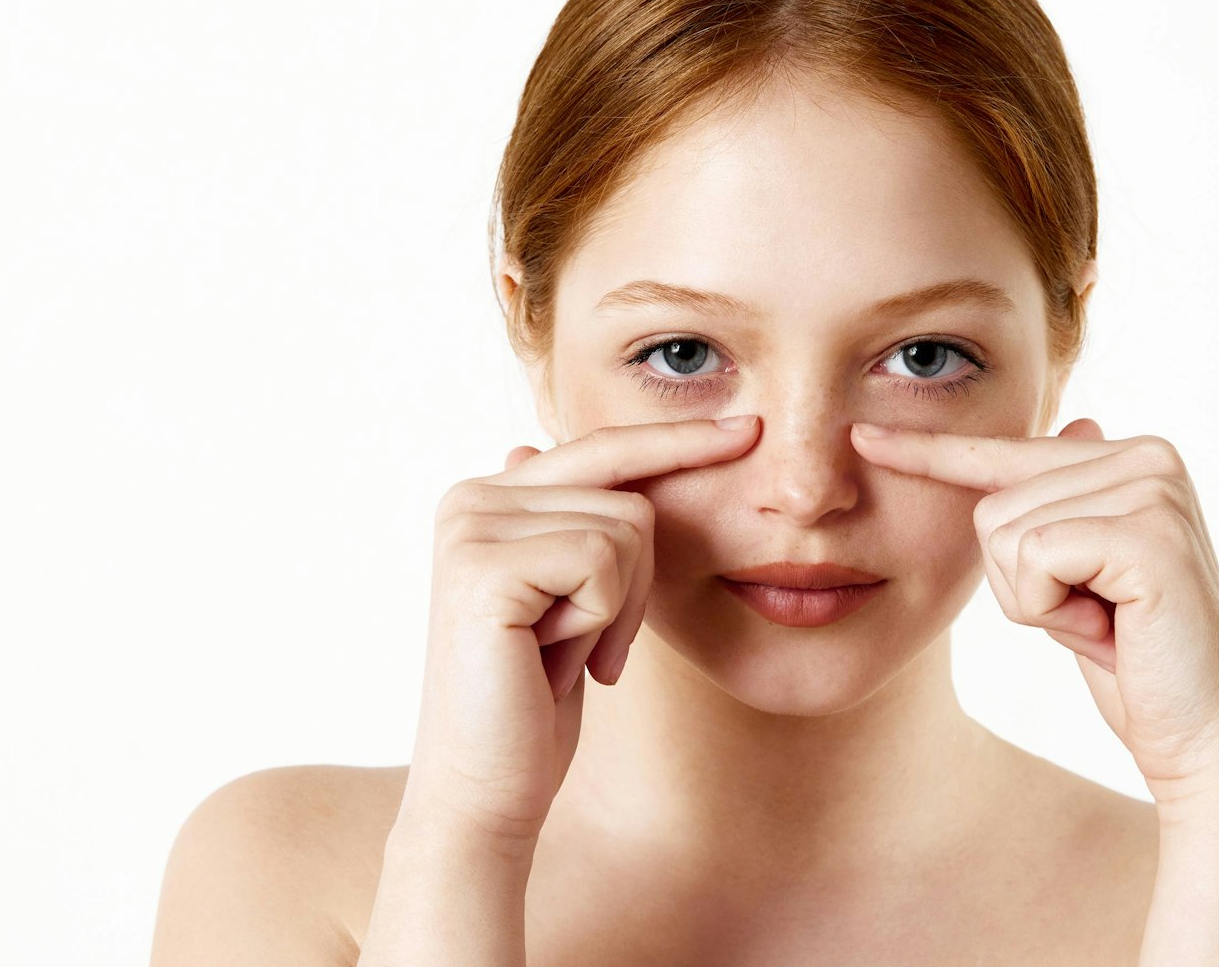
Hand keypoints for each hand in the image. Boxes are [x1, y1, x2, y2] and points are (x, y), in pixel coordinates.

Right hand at [399, 415, 761, 852]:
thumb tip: (533, 441)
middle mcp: (471, 498)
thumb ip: (562, 522)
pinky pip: (603, 562)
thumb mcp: (565, 599)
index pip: (602, 449)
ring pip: (624, 528)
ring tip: (564, 654)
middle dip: (639, 578)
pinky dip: (601, 620)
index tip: (748, 431)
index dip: (675, 442)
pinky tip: (555, 659)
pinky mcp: (485, 567)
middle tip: (590, 647)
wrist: (487, 787)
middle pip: (626, 490)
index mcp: (488, 497)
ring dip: (617, 608)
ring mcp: (472, 527)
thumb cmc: (534, 700)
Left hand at [849, 418, 1218, 808]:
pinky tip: (1111, 630)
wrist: (1202, 740)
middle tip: (1097, 618)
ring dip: (1038, 601)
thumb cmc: (1137, 665)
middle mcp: (1149, 456)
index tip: (862, 436)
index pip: (1006, 452)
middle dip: (1023, 582)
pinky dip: (1052, 611)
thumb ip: (1068, 505)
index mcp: (1131, 457)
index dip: (929, 452)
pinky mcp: (1150, 533)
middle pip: (992, 504)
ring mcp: (1154, 489)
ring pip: (1004, 533)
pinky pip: (1033, 559)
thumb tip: (1074, 421)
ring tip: (1108, 624)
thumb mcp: (1084, 574)